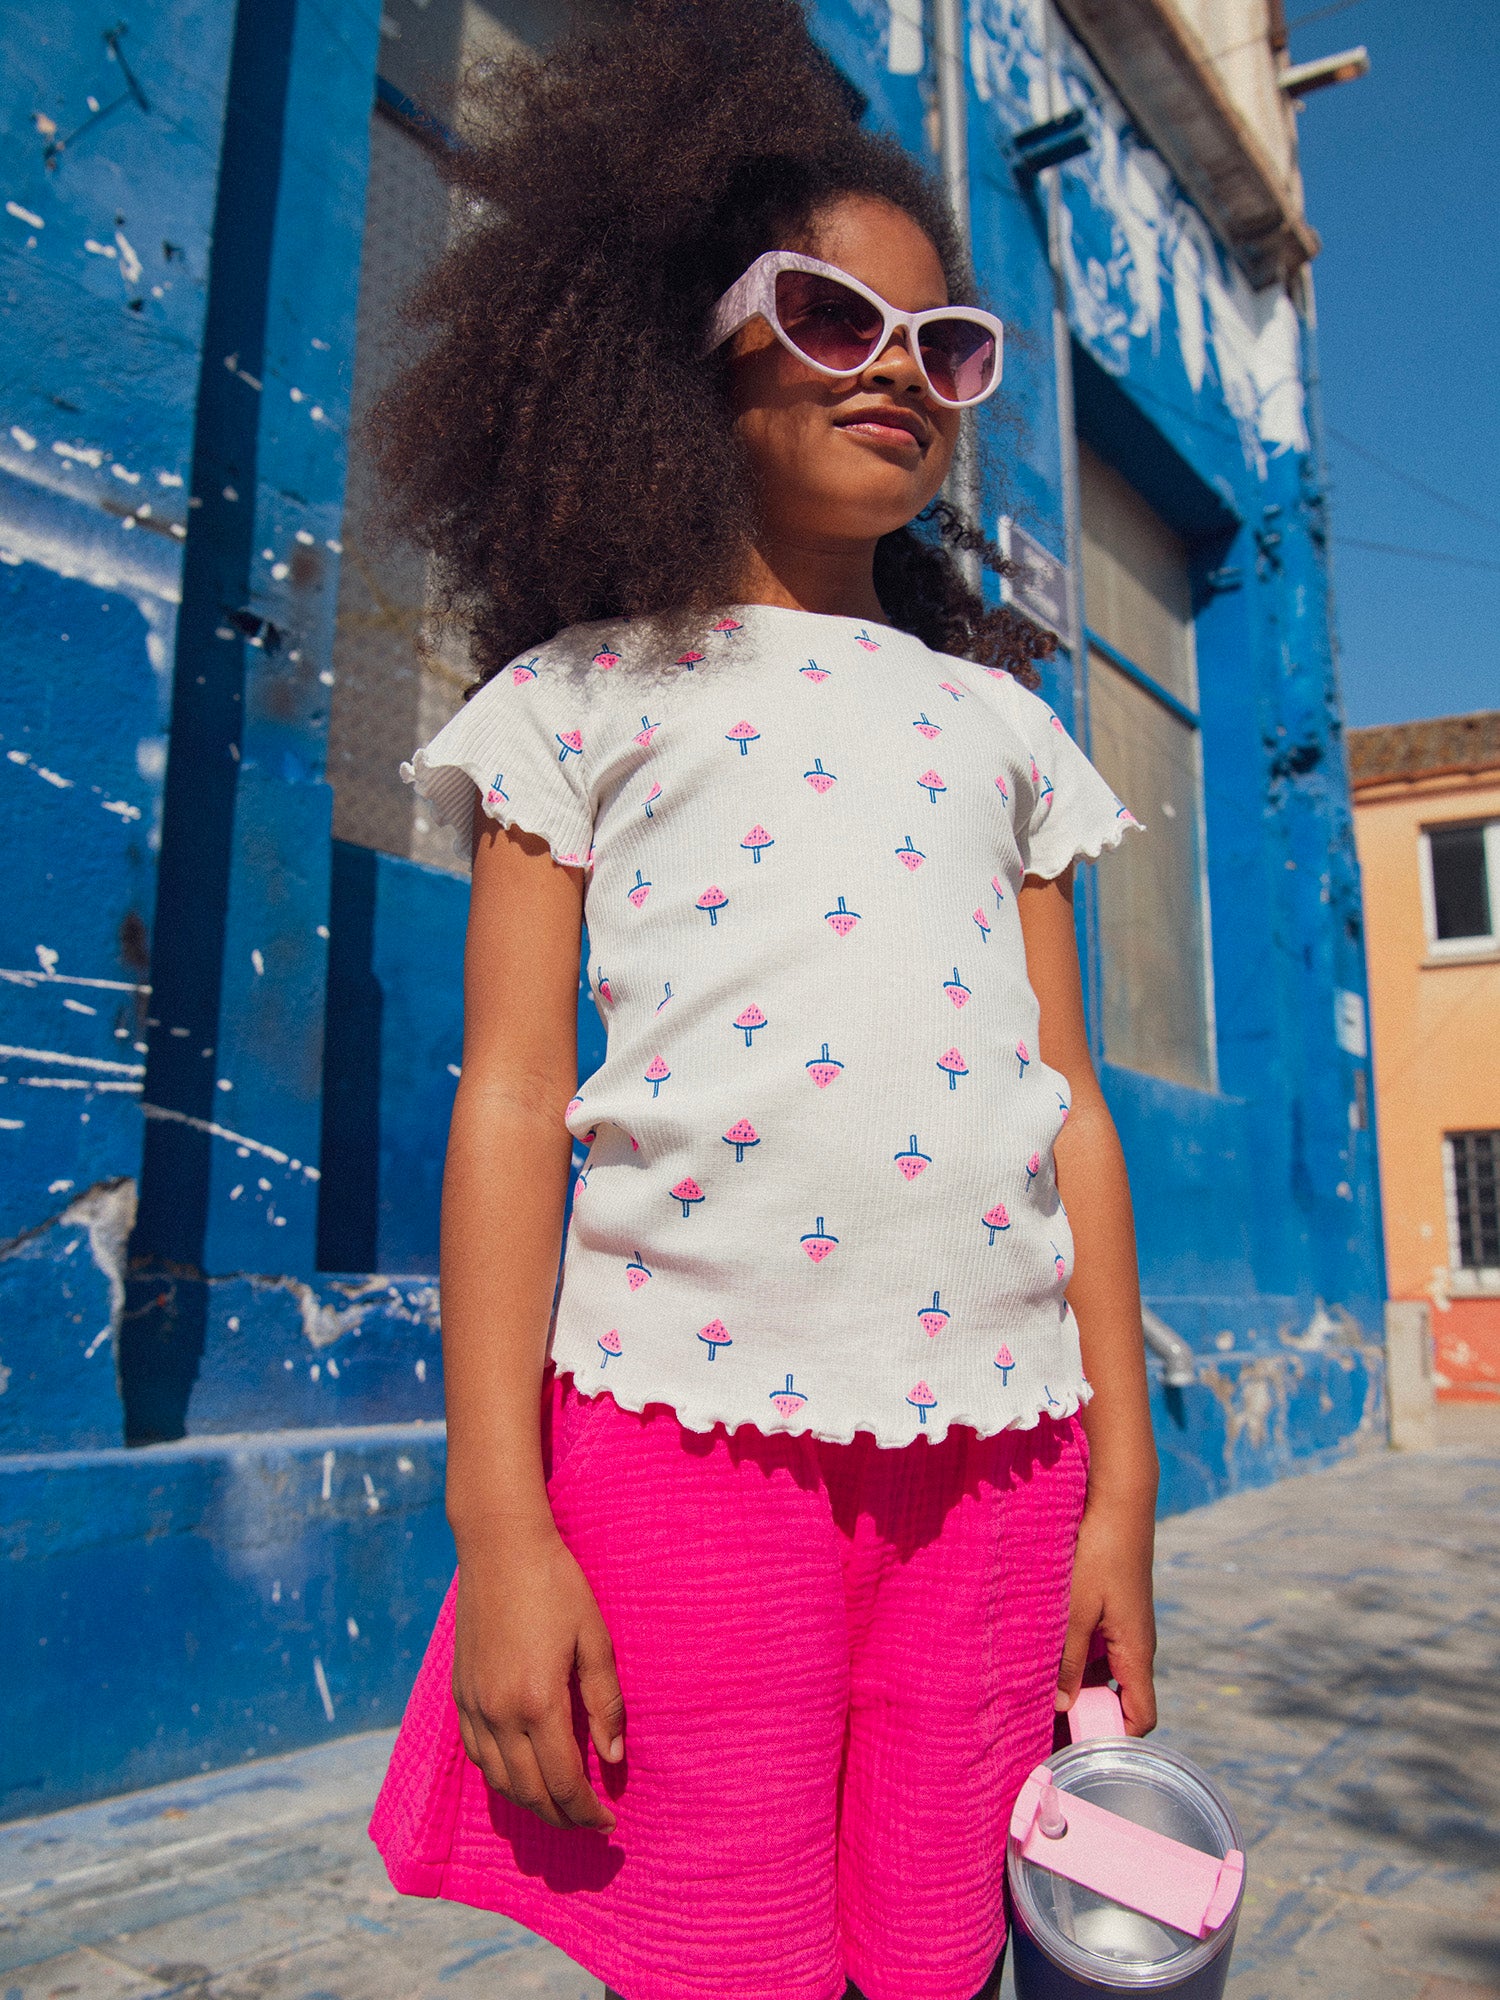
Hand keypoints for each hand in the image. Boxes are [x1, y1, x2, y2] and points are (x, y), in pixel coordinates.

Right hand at [451, 1527, 624, 1829]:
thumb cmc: (556, 1586)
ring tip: (559, 1806)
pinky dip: (500, 1776)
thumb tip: (612, 1759)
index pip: (562, 1783)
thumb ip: (604, 1704)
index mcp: (538, 1702)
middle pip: (528, 1792)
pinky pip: (477, 1754)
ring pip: (498, 1781)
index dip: (586, 1812)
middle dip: (560, 1817)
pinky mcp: (460, 1692)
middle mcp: (499, 1713)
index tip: (608, 1824)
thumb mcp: (595, 1640)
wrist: (499, 1547)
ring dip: (529, 1803)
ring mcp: (474, 1705)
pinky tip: (521, 1773)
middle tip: (588, 1824)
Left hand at [1056, 1493, 1156, 1735]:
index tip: (1078, 1747)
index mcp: (1137, 1653)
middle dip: (1088, 1714)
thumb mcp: (1076, 1611)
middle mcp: (1137, 1644)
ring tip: (1038, 1692)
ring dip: (1078, 1683)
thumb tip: (1061, 1708)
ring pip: (1105, 1671)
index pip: (1141, 1717)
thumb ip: (1067, 1661)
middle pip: (1120, 1698)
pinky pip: (1099, 1646)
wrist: (1119, 1502)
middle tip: (1046, 1725)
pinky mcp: (1114, 1607)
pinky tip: (1045, 1652)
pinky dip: (1076, 1657)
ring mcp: (1126, 1626)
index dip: (1114, 1737)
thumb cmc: (1099, 1554)